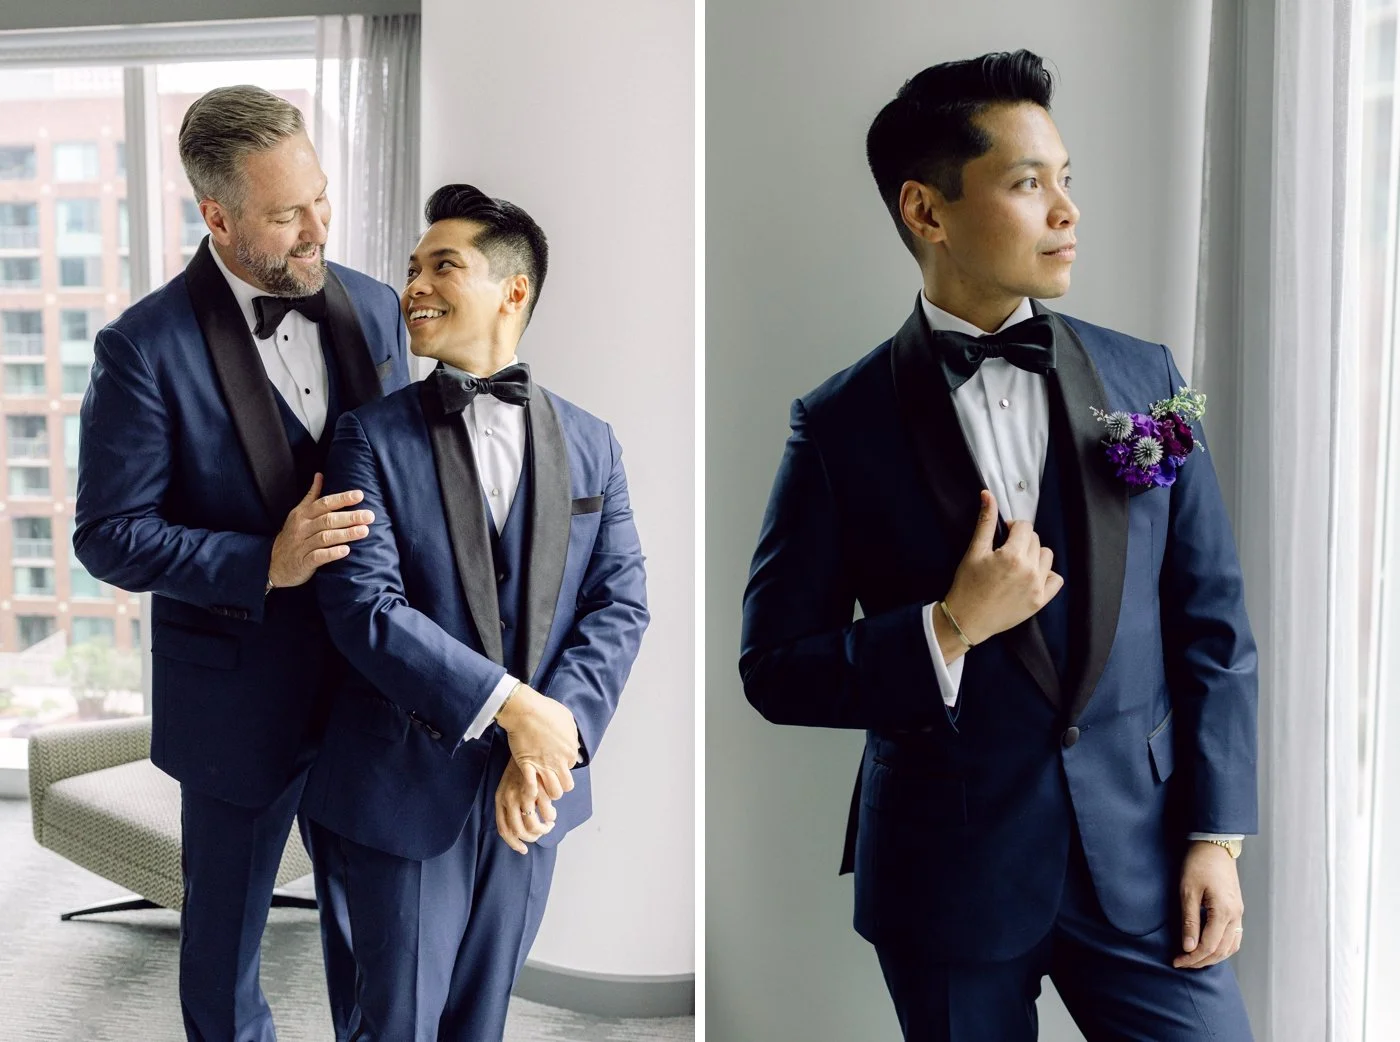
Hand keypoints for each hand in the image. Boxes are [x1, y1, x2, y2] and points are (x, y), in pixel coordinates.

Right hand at [268, 473, 374, 588]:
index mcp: (302, 515)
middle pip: (327, 520)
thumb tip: (320, 475)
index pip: (324, 503)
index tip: (360, 495)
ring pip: (325, 537)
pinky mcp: (303, 562)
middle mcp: (302, 528)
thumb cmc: (293, 536)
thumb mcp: (298, 514)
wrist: (275, 565)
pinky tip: (346, 550)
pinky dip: (332, 553)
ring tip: (364, 531)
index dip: (342, 499)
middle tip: (370, 516)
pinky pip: (318, 557)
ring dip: (345, 534)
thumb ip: (311, 496)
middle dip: (350, 517)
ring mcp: (302, 545)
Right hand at [494, 683, 579, 801]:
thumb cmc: (545, 710)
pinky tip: (530, 790)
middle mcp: (560, 762)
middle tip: (549, 780)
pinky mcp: (527, 767)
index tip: (554, 763)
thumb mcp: (567, 719)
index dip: (562, 767)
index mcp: (570, 751)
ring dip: (547, 792)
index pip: (570, 768)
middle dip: (558, 785)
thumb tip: (574, 743)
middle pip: (566, 786)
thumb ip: (572, 734)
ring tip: (541, 787)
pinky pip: (532, 788)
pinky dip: (531, 792)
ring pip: (553, 792)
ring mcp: (544, 766)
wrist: (525, 709)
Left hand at [495, 756, 556, 854]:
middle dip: (533, 837)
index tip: (523, 850)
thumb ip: (511, 801)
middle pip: (519, 830)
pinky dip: (551, 815)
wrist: (525, 742)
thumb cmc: (519, 765)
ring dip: (544, 828)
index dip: (513, 843)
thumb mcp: (508, 784)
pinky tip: (553, 810)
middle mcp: (509, 799)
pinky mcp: (538, 788)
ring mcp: (523, 794)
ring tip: (550, 822)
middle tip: (542, 832)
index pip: (504, 829)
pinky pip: (546, 810)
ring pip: (534, 824)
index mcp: (500, 799)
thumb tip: (520, 819)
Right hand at [941, 490, 1062, 645]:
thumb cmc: (967, 585)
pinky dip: (1046, 574)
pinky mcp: (1039, 601)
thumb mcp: (974, 551)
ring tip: (1017, 564)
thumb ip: (985, 522)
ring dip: (1034, 555)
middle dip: (1022, 540)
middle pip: (1035, 540)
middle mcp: (1029, 570)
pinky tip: (1030, 576)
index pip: (1025, 527)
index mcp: (1013, 556)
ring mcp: (1037, 587)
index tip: (1002, 536)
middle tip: (1005, 551)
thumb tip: (988, 495)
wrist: (967, 619)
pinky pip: (1056, 579)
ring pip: (1047, 556)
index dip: (1012, 527)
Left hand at [1174, 841, 1244, 968]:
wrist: (1214, 845)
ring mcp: (1239, 913)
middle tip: (1182, 963)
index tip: (1176, 961)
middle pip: (1221, 950)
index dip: (1192, 958)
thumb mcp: (1187, 891)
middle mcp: (1236, 916)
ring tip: (1193, 959)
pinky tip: (1209, 948)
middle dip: (1201, 961)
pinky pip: (1234, 937)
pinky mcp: (1237, 910)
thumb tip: (1188, 947)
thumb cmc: (1198, 864)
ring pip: (1231, 947)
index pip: (1209, 946)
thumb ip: (1189, 921)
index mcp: (1224, 912)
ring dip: (1213, 957)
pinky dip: (1223, 948)